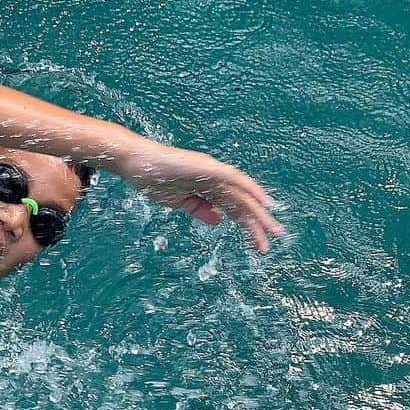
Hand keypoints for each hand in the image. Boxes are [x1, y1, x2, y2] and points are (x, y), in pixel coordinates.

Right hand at [117, 140, 284, 252]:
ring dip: (259, 211)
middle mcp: (216, 180)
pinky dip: (251, 190)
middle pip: (242, 204)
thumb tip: (219, 221)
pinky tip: (264, 202)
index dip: (247, 226)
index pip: (233, 210)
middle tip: (273, 240)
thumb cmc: (152, 180)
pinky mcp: (208, 168)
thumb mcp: (178, 202)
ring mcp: (213, 172)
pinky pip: (235, 179)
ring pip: (243, 194)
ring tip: (273, 229)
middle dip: (258, 223)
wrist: (136, 164)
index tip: (258, 245)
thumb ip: (199, 210)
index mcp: (208, 189)